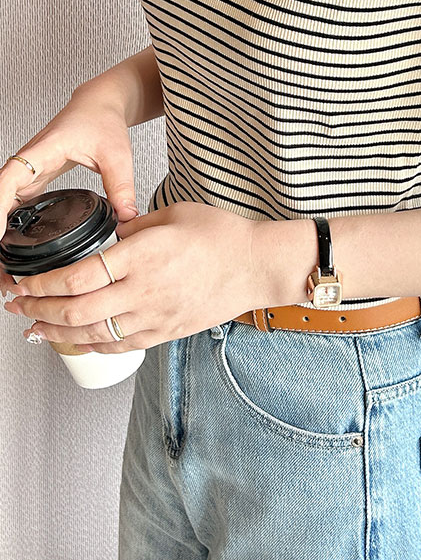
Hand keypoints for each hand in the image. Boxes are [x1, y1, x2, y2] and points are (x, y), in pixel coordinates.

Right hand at [0, 83, 141, 298]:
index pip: (9, 179)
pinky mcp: (31, 179)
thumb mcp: (116, 154)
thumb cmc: (102, 121)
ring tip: (6, 269)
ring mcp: (27, 171)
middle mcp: (27, 162)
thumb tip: (128, 217)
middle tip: (3, 269)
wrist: (98, 105)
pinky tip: (11, 249)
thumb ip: (122, 185)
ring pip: (1, 203)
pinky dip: (7, 225)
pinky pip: (11, 203)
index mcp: (42, 151)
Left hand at [3, 202, 266, 352]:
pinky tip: (77, 340)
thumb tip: (109, 231)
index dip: (44, 283)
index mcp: (143, 254)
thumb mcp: (173, 213)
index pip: (79, 275)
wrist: (257, 266)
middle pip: (77, 311)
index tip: (25, 280)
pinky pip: (119, 346)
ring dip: (56, 333)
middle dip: (39, 310)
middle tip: (18, 305)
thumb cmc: (223, 235)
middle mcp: (144, 290)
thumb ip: (134, 225)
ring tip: (34, 327)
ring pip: (93, 334)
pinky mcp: (164, 332)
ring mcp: (154, 315)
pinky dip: (92, 345)